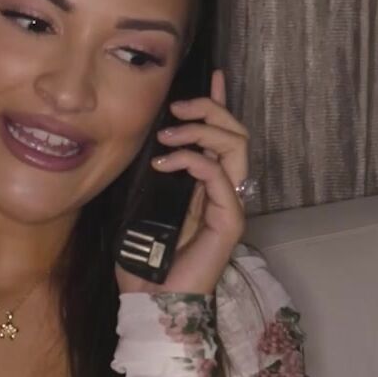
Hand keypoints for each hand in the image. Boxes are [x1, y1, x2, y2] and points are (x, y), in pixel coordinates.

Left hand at [115, 68, 249, 296]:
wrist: (149, 301)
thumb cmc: (143, 261)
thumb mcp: (141, 204)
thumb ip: (151, 175)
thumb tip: (145, 142)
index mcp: (207, 187)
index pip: (223, 136)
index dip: (219, 104)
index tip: (212, 76)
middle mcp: (224, 192)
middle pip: (236, 134)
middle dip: (209, 110)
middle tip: (176, 109)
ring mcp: (230, 206)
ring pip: (235, 146)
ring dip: (201, 130)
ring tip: (167, 136)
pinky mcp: (230, 222)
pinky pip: (219, 175)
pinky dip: (193, 161)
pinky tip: (165, 163)